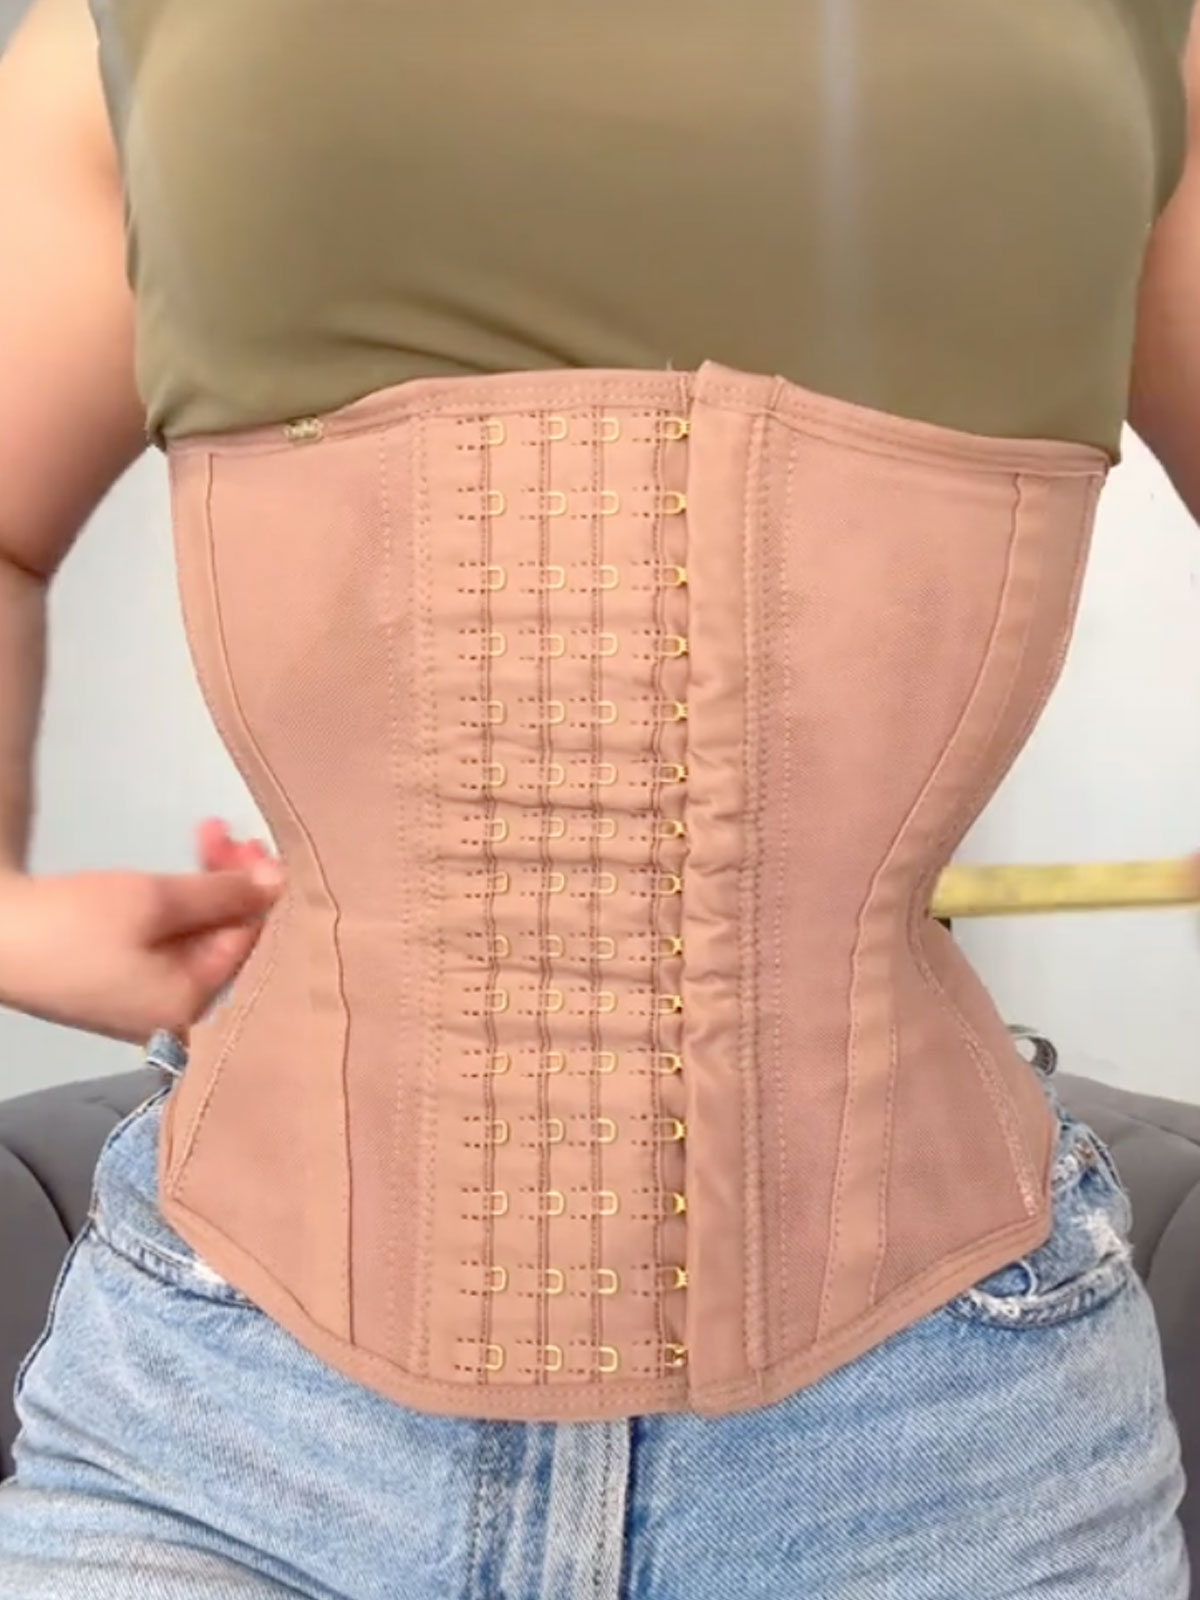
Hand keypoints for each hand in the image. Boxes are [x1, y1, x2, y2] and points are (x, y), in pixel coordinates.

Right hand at [0, 826, 282, 1043]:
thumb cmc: (75, 924)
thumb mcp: (157, 900)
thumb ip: (225, 893)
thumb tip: (279, 886)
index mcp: (192, 1006)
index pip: (250, 943)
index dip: (260, 890)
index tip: (258, 843)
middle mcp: (176, 1014)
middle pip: (226, 939)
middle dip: (231, 880)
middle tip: (225, 831)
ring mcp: (146, 1000)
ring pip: (199, 934)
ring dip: (207, 883)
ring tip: (205, 830)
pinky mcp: (120, 983)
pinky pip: (169, 941)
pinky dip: (178, 903)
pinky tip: (178, 870)